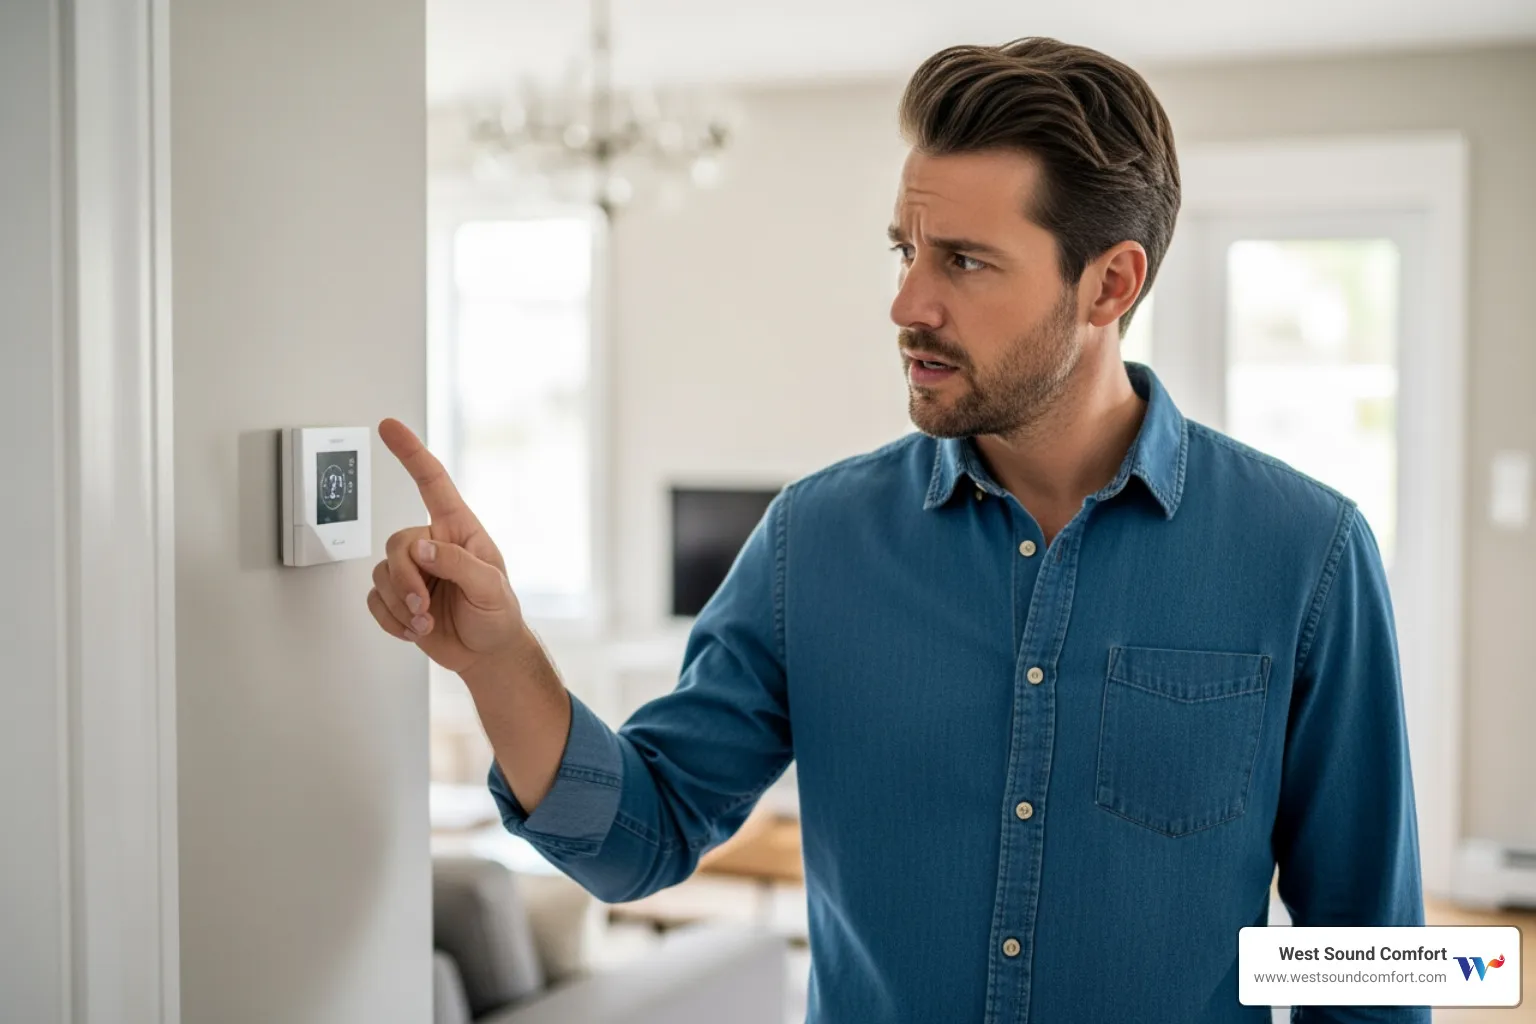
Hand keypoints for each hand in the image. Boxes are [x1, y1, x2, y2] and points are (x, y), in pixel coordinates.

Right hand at [367, 418, 525, 675]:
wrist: (486, 654)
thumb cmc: (498, 615)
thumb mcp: (492, 588)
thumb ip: (458, 564)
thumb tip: (422, 548)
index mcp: (459, 531)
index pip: (432, 483)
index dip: (410, 453)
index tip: (389, 426)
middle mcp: (432, 545)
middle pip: (396, 543)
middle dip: (406, 580)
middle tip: (424, 606)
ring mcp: (413, 571)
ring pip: (381, 574)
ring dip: (400, 605)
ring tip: (426, 621)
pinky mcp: (397, 597)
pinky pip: (374, 600)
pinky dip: (391, 620)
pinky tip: (415, 629)